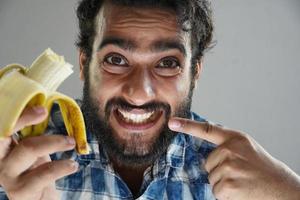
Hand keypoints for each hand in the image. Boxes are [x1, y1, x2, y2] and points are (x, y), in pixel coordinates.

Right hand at [0, 106, 77, 199]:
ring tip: (71, 142)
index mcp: (3, 147)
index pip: (3, 126)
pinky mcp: (20, 191)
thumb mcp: (35, 149)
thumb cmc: (37, 170)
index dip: (17, 114)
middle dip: (24, 119)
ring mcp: (7, 176)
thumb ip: (35, 132)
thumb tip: (46, 108)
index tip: (40, 108)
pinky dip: (62, 166)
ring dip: (54, 141)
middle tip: (45, 111)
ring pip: (28, 148)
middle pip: (3, 133)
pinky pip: (43, 173)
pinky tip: (73, 165)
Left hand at [168, 118, 299, 199]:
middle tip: (239, 175)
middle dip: (218, 171)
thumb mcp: (247, 150)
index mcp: (236, 138)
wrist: (283, 190)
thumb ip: (228, 147)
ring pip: (212, 178)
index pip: (207, 129)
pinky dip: (226, 195)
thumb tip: (209, 154)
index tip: (172, 122)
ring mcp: (229, 166)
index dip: (187, 126)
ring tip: (242, 183)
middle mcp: (230, 149)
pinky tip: (240, 192)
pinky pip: (216, 190)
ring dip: (223, 184)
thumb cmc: (265, 171)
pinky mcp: (228, 184)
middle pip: (208, 162)